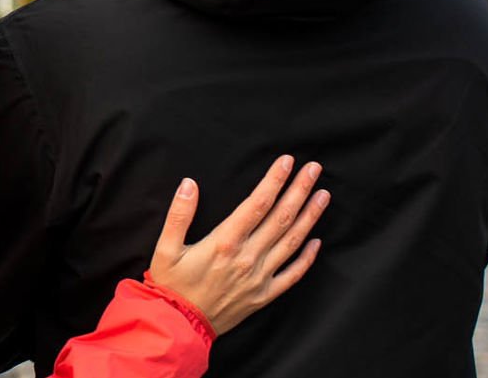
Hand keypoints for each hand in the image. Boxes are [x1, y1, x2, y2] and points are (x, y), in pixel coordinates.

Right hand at [146, 155, 329, 334]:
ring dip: (310, 216)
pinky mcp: (264, 295)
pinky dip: (307, 257)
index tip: (287, 161)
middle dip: (299, 190)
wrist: (179, 326)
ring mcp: (259, 277)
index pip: (257, 204)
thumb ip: (179, 214)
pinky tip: (316, 241)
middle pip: (281, 217)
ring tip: (322, 195)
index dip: (274, 180)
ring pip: (292, 242)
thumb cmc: (171, 286)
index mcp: (225, 242)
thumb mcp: (165, 248)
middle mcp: (248, 257)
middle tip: (314, 169)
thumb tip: (189, 183)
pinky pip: (292, 274)